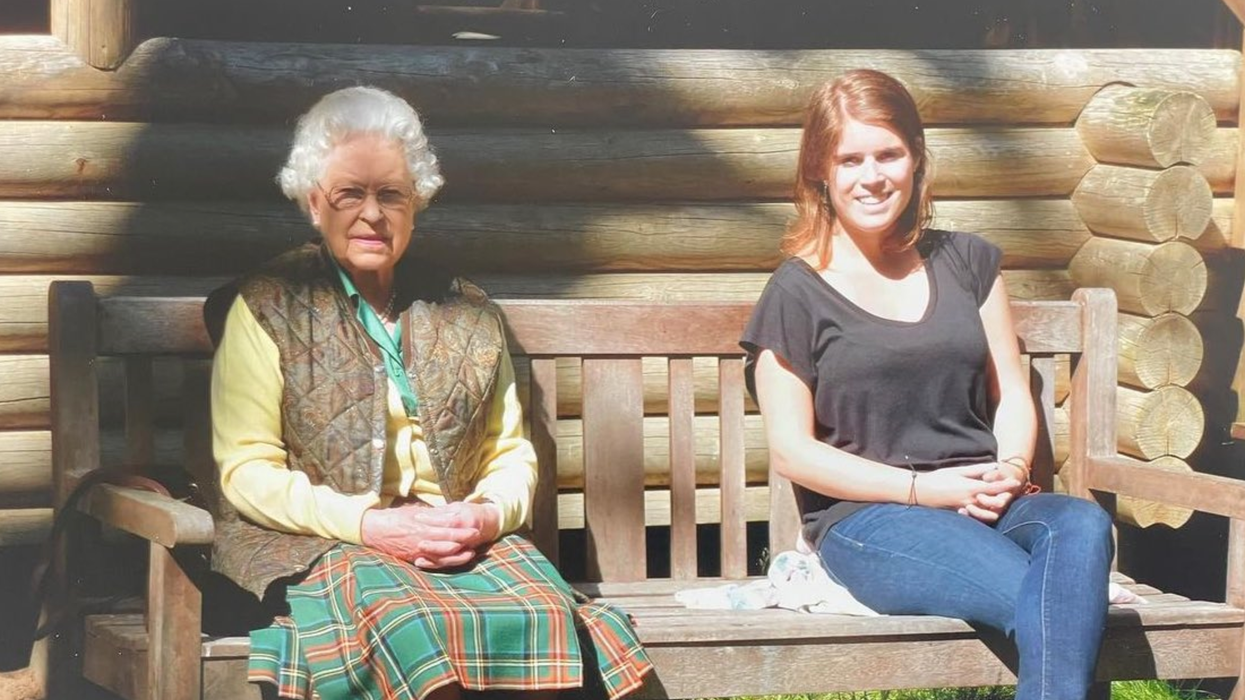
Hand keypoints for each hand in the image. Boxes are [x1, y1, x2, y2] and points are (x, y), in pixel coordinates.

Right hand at [360, 500, 492, 568]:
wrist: (375, 530)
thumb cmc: (396, 518)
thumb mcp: (415, 511)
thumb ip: (432, 514)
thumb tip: (449, 513)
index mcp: (423, 525)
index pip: (448, 529)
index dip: (462, 531)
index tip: (475, 528)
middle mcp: (422, 540)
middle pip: (448, 543)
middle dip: (464, 542)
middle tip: (477, 539)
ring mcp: (418, 552)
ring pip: (442, 556)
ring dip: (458, 556)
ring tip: (471, 553)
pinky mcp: (414, 559)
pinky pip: (432, 564)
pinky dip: (444, 563)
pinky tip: (453, 562)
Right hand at [914, 464, 1018, 522]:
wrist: (922, 491)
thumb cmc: (939, 478)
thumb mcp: (958, 471)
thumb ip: (977, 469)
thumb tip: (994, 466)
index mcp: (971, 488)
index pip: (994, 488)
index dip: (1007, 485)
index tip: (1016, 483)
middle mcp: (970, 500)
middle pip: (994, 504)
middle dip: (1003, 500)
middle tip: (1008, 495)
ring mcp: (965, 509)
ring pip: (986, 514)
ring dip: (994, 510)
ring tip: (997, 503)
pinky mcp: (959, 514)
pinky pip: (975, 517)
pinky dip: (981, 514)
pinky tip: (983, 509)